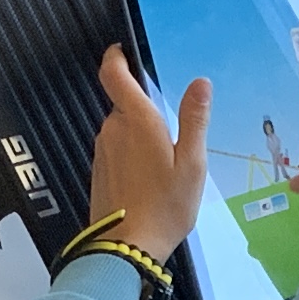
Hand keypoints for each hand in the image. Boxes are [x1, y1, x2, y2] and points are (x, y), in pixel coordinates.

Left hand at [87, 47, 209, 262]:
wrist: (127, 248)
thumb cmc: (165, 207)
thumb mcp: (191, 163)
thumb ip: (194, 119)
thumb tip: (200, 83)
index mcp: (137, 120)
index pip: (113, 73)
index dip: (116, 57)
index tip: (123, 51)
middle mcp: (112, 129)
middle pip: (125, 106)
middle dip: (145, 114)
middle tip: (171, 141)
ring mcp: (102, 150)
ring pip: (121, 131)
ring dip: (139, 140)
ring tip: (163, 169)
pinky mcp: (98, 171)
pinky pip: (116, 153)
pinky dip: (131, 159)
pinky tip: (148, 183)